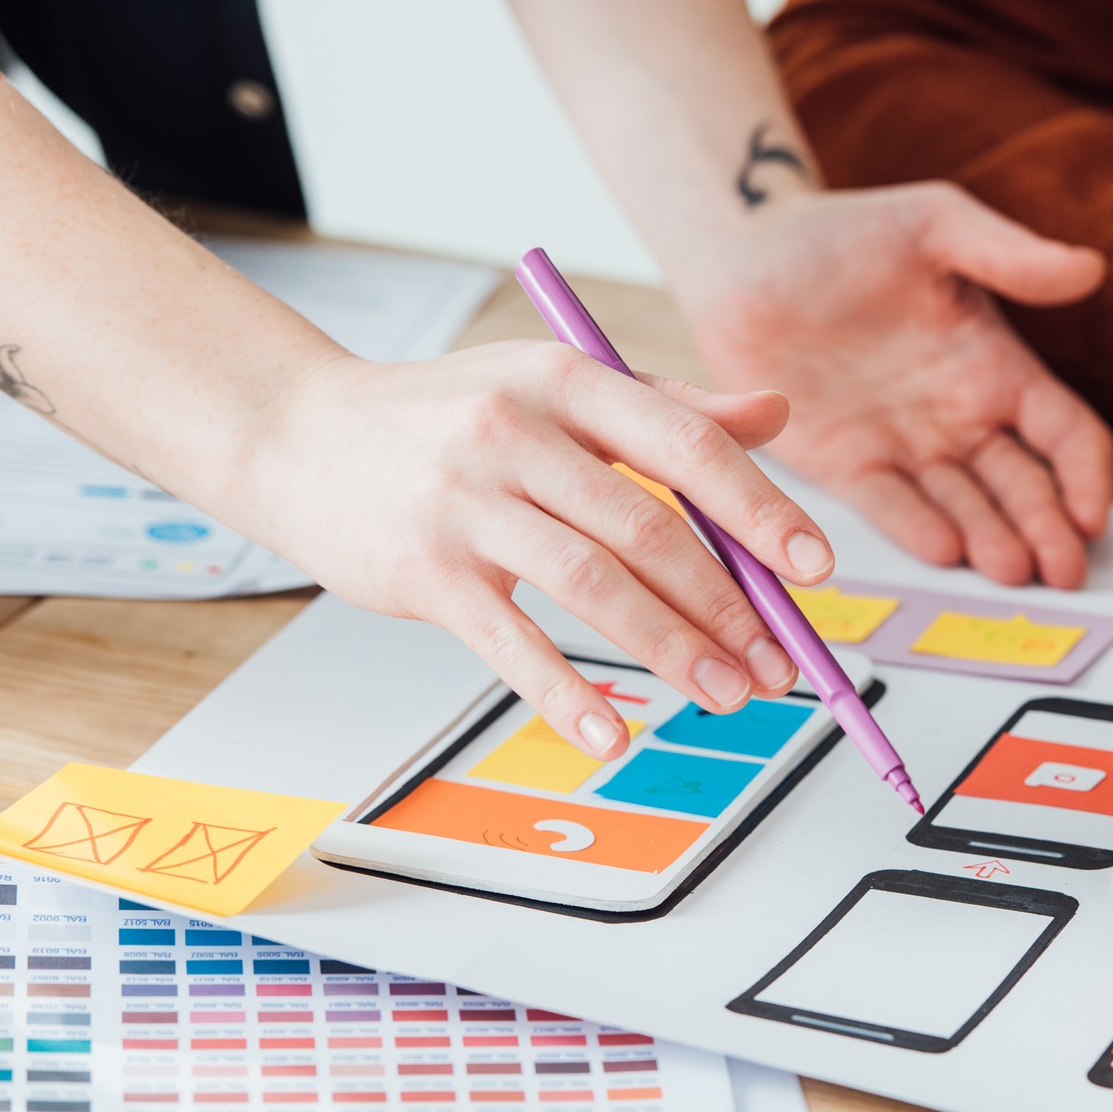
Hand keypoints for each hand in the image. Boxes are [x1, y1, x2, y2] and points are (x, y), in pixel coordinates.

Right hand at [243, 341, 835, 759]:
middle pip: (650, 529)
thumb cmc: (448, 416)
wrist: (299, 434)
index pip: (687, 444)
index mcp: (568, 379)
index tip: (813, 570)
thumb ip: (667, 407)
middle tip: (776, 662)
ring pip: (595, 586)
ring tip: (727, 694)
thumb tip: (775, 414)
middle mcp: (518, 432)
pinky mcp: (425, 572)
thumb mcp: (557, 386)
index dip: (761, 510)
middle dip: (728, 606)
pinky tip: (617, 733)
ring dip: (673, 651)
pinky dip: (568, 694)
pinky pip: (512, 643)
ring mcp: (466, 503)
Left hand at [676, 182, 1112, 588]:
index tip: (1093, 513)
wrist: (742, 256)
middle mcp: (961, 419)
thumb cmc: (843, 233)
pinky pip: (891, 507)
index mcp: (996, 367)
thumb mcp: (934, 225)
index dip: (1086, 476)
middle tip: (1063, 571)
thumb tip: (1089, 269)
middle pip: (1023, 488)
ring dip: (992, 541)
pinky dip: (919, 530)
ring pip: (965, 509)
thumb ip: (1009, 254)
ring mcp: (907, 449)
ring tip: (1009, 568)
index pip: (1064, 434)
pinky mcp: (849, 469)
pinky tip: (947, 551)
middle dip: (1047, 531)